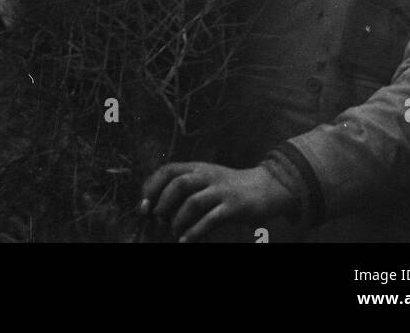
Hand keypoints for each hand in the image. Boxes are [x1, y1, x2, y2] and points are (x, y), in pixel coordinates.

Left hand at [140, 161, 294, 243]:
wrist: (266, 187)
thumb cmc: (229, 189)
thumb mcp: (206, 181)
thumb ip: (185, 188)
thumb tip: (156, 208)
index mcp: (197, 167)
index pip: (168, 170)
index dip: (151, 187)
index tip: (143, 207)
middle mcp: (208, 175)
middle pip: (179, 183)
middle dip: (163, 203)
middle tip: (158, 221)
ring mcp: (222, 190)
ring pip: (193, 201)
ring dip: (178, 220)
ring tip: (173, 233)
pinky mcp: (234, 206)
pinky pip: (211, 219)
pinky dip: (195, 231)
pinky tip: (186, 241)